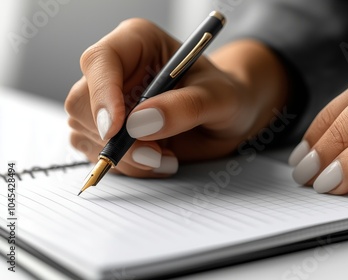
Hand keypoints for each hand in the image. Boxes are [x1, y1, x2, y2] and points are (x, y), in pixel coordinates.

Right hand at [65, 18, 286, 177]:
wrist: (229, 119)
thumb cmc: (227, 96)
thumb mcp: (219, 98)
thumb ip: (185, 107)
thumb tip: (140, 123)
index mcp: (138, 42)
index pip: (101, 61)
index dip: (102, 95)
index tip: (116, 129)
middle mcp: (117, 70)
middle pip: (82, 101)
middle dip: (115, 137)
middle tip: (156, 154)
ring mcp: (108, 101)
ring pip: (85, 132)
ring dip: (125, 157)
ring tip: (166, 157)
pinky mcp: (109, 130)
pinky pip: (97, 153)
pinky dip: (127, 166)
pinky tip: (158, 160)